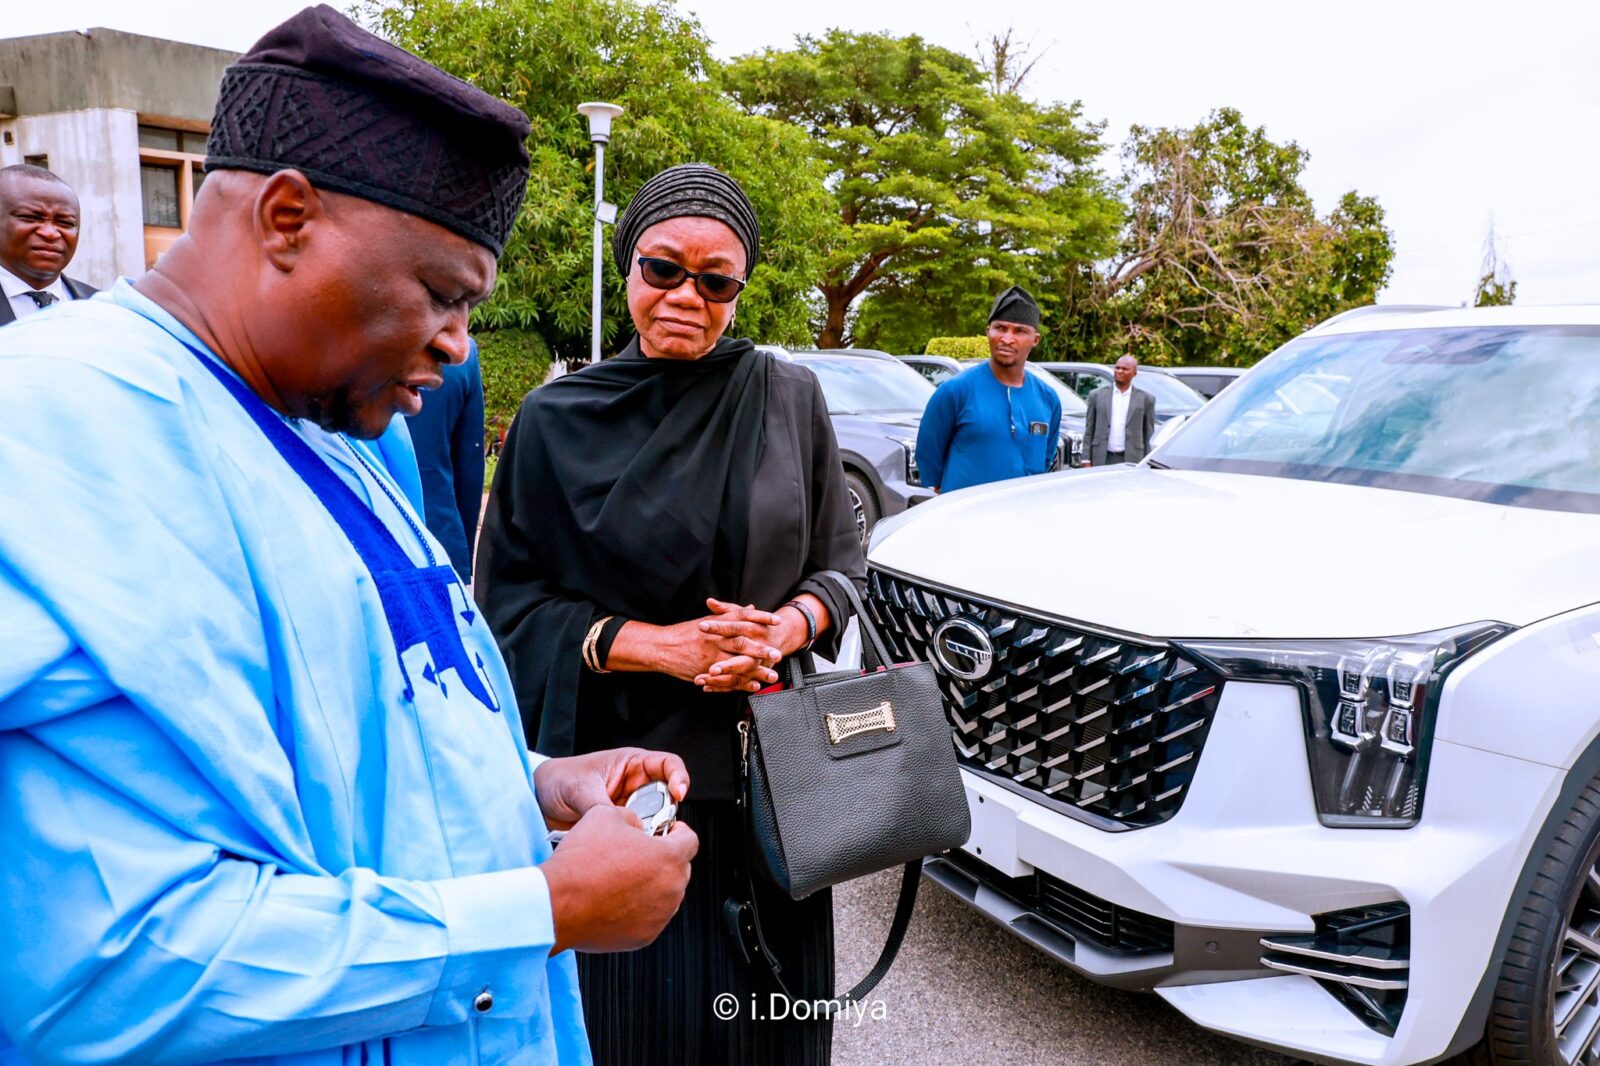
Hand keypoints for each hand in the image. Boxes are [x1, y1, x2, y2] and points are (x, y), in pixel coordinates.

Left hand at [533, 748, 690, 829]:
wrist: (535, 801)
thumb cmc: (557, 780)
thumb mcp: (580, 788)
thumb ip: (601, 805)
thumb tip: (618, 824)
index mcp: (630, 764)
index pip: (668, 765)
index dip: (679, 778)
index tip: (679, 794)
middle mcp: (634, 785)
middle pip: (666, 797)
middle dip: (665, 812)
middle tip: (656, 825)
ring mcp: (629, 808)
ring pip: (655, 820)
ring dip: (650, 830)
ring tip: (637, 838)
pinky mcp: (621, 827)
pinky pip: (638, 835)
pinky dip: (637, 842)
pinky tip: (627, 847)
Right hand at [542, 804, 697, 953]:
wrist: (556, 904)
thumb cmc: (580, 864)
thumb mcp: (607, 815)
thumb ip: (633, 818)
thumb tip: (637, 826)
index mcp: (669, 858)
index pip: (690, 840)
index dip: (678, 832)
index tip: (670, 832)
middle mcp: (670, 889)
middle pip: (678, 869)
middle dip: (662, 859)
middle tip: (637, 854)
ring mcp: (659, 916)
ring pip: (665, 895)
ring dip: (651, 885)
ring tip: (621, 877)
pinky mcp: (644, 937)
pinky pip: (649, 917)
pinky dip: (638, 908)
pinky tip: (615, 899)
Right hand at [610, 600, 781, 687]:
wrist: (661, 647)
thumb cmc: (685, 633)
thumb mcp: (708, 619)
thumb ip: (731, 614)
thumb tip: (751, 608)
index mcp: (716, 624)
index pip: (742, 618)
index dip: (760, 618)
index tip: (776, 620)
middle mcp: (715, 639)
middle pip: (742, 642)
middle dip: (761, 649)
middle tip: (777, 654)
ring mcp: (710, 656)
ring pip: (737, 663)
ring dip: (756, 670)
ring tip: (772, 675)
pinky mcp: (706, 670)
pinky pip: (726, 678)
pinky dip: (741, 682)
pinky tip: (754, 685)